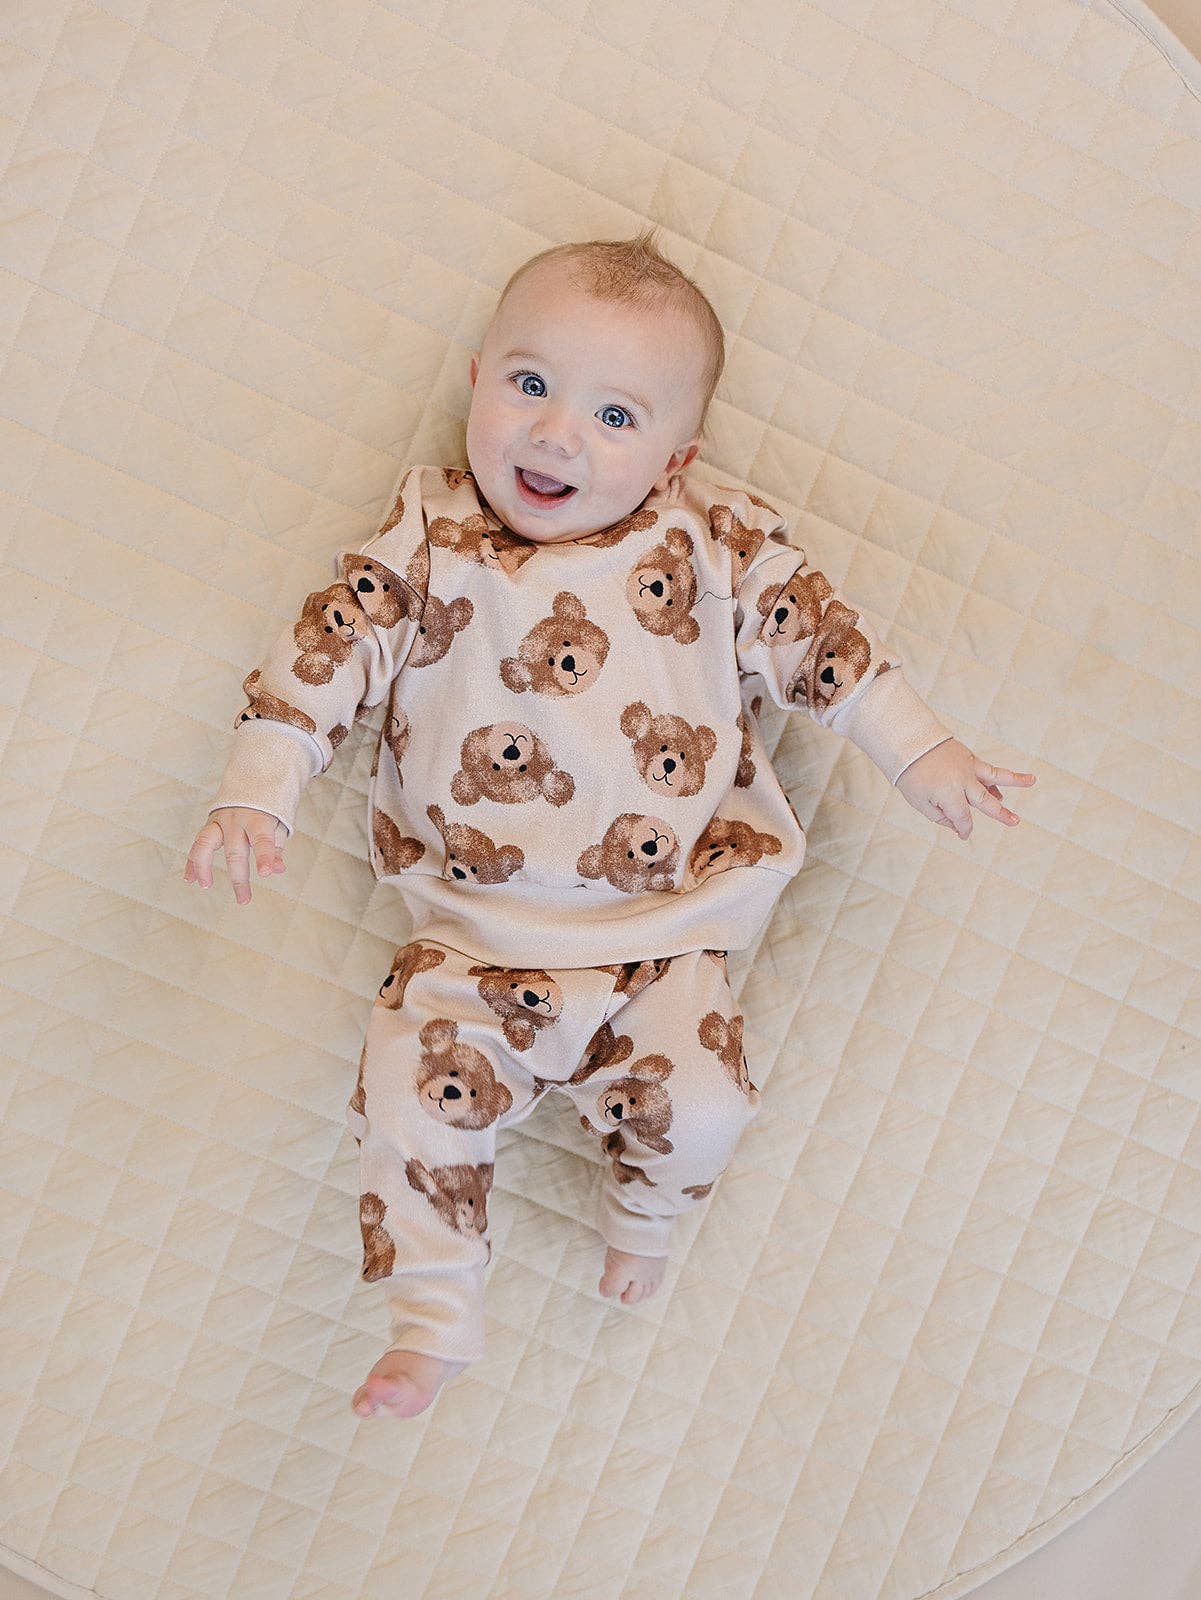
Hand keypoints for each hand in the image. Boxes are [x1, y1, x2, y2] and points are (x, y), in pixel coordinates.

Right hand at [184, 806, 286, 904]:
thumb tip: (278, 870)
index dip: (264, 856)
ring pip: (206, 843)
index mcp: (258, 817)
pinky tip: (190, 879)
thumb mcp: (279, 823)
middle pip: (234, 850)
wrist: (252, 779)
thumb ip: (277, 847)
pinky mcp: (210, 824)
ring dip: (203, 865)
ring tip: (206, 885)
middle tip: (244, 899)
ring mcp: (220, 821)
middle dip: (239, 877)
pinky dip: (192, 861)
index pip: (262, 839)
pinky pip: (198, 844)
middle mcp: (236, 819)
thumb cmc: (268, 807)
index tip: (266, 873)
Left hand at [895, 739, 1035, 839]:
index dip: (964, 828)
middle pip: (985, 800)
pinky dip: (995, 777)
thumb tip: (958, 825)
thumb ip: (940, 816)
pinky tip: (1001, 788)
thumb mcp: (919, 802)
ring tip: (1032, 780)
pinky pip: (986, 768)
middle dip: (1000, 813)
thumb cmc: (910, 775)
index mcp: (949, 794)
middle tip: (1015, 821)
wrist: (907, 742)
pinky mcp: (968, 757)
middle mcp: (962, 781)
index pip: (963, 817)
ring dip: (1015, 779)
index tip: (963, 835)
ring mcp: (967, 767)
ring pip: (995, 775)